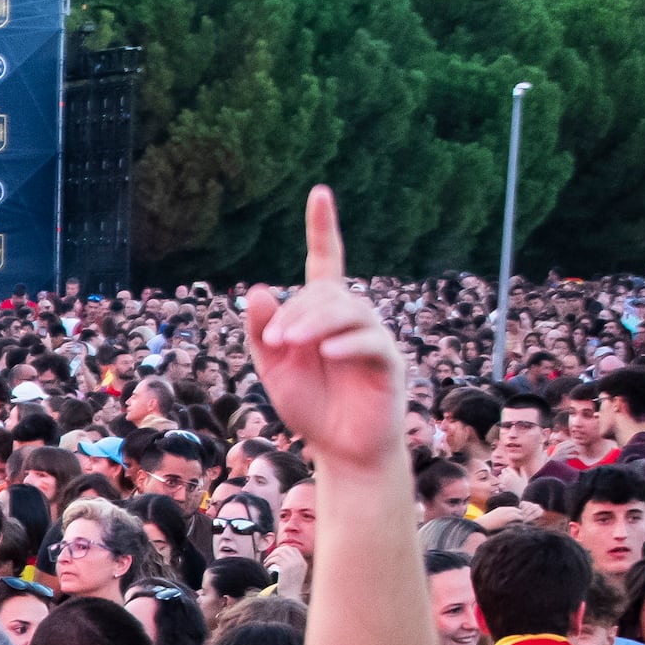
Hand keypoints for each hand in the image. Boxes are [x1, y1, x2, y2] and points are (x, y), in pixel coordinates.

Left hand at [244, 189, 404, 476]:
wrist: (341, 451)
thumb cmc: (311, 407)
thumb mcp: (275, 368)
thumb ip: (263, 332)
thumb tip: (256, 291)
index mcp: (322, 314)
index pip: (325, 262)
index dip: (323, 228)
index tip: (319, 193)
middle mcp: (351, 318)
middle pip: (327, 293)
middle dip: (296, 312)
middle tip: (275, 341)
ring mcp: (372, 338)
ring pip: (347, 312)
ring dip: (313, 324)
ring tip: (289, 345)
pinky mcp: (388, 362)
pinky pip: (370, 341)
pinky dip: (346, 343)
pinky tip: (327, 353)